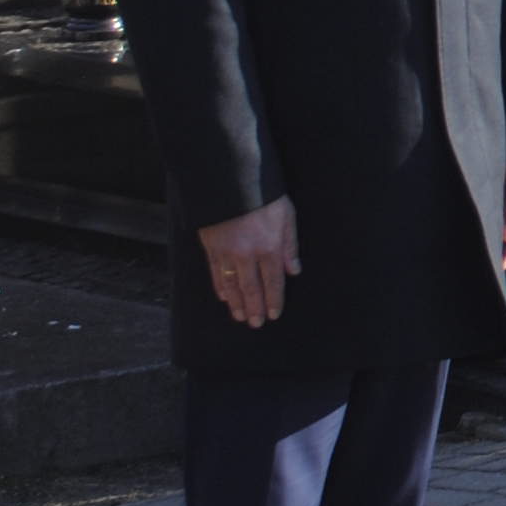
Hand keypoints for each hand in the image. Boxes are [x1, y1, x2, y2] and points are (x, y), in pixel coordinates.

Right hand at [198, 197, 301, 328]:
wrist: (230, 180)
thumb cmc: (264, 195)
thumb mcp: (286, 215)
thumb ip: (290, 244)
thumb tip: (294, 270)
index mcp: (269, 247)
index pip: (273, 281)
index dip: (274, 300)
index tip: (275, 314)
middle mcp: (247, 254)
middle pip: (252, 288)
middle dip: (255, 308)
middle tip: (256, 324)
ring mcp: (227, 252)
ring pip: (232, 285)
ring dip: (236, 303)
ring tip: (241, 317)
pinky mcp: (211, 247)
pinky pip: (216, 273)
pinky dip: (221, 287)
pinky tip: (224, 297)